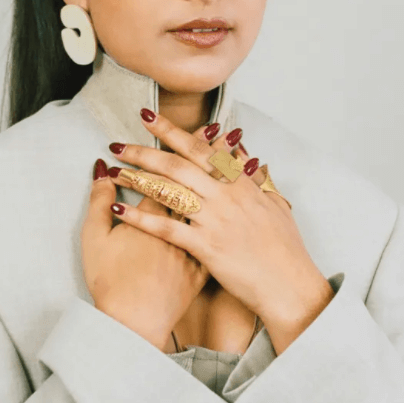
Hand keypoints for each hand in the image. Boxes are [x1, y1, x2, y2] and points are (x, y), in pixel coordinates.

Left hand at [107, 110, 333, 349]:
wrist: (289, 284)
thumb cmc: (285, 247)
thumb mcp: (274, 203)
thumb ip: (253, 175)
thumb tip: (238, 150)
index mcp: (240, 183)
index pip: (201, 148)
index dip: (172, 131)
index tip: (149, 118)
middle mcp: (225, 196)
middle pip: (177, 164)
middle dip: (144, 151)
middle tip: (119, 144)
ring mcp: (214, 220)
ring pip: (169, 190)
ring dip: (138, 178)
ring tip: (114, 171)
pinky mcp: (205, 246)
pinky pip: (166, 227)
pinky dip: (140, 217)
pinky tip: (119, 209)